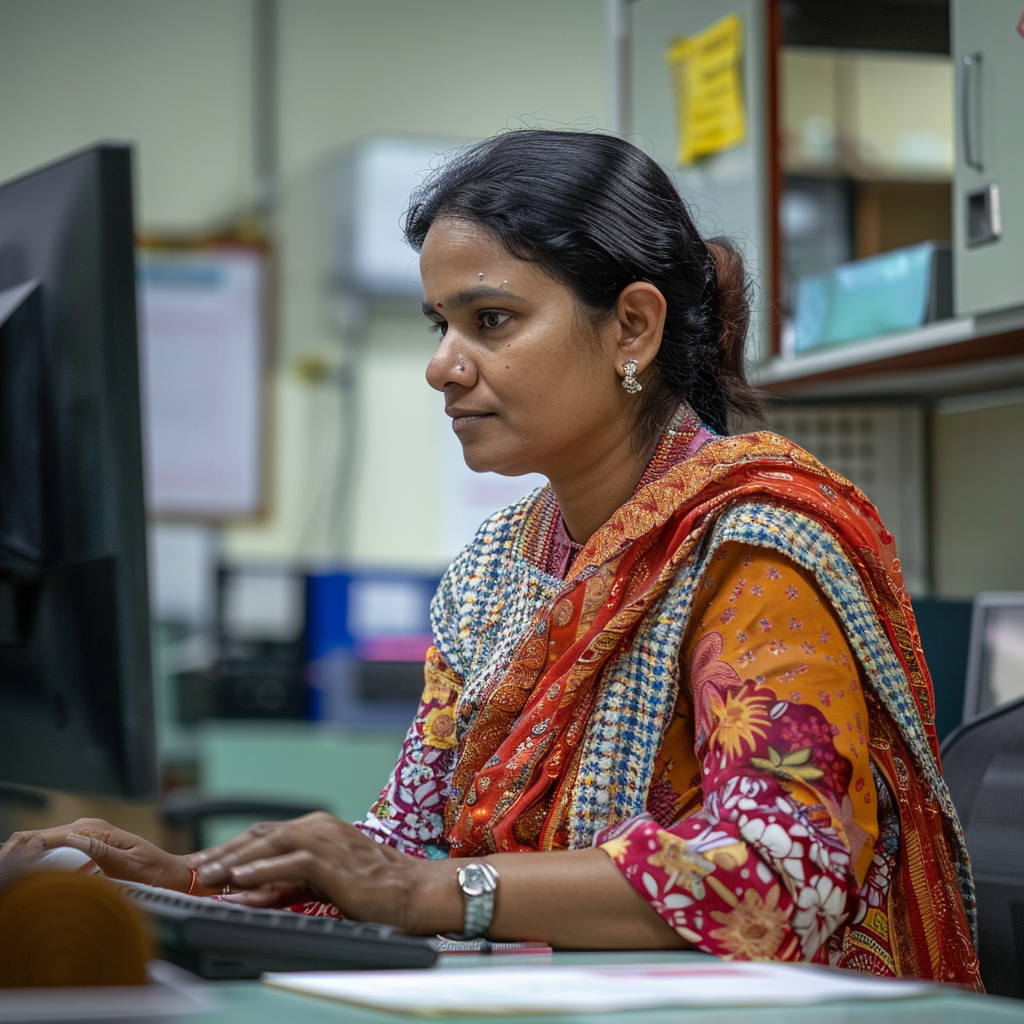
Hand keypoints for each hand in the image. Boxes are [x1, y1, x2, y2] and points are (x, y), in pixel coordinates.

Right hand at [0, 819, 190, 891]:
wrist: (170, 873)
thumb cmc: (153, 872)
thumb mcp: (128, 866)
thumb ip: (100, 851)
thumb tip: (71, 837)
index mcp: (95, 831)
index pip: (46, 836)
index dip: (22, 852)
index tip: (11, 871)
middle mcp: (88, 829)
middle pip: (38, 837)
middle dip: (16, 854)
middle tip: (5, 875)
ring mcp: (87, 836)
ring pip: (43, 843)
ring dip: (24, 857)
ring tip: (11, 876)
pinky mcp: (87, 846)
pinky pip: (56, 851)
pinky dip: (38, 861)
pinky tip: (30, 876)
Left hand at [190, 812, 444, 931]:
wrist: (414, 891)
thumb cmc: (373, 889)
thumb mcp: (320, 885)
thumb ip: (284, 885)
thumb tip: (244, 895)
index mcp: (318, 829)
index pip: (264, 834)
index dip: (231, 849)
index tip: (202, 866)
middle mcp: (320, 828)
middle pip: (262, 834)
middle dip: (225, 852)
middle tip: (194, 870)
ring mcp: (329, 842)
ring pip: (273, 842)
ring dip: (238, 859)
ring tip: (209, 875)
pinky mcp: (336, 862)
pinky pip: (294, 862)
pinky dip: (265, 869)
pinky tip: (243, 879)